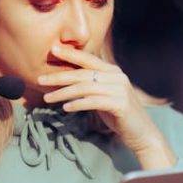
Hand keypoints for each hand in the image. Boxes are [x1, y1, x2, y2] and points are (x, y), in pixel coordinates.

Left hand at [37, 45, 175, 166]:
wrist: (141, 133)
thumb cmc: (119, 115)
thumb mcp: (103, 96)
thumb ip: (91, 86)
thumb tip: (67, 81)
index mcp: (113, 72)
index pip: (88, 60)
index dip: (70, 54)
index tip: (53, 49)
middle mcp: (117, 77)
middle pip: (83, 74)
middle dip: (59, 76)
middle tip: (40, 79)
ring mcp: (120, 90)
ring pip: (85, 88)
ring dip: (64, 93)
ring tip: (47, 98)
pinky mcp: (120, 104)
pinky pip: (94, 101)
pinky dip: (78, 104)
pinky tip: (66, 108)